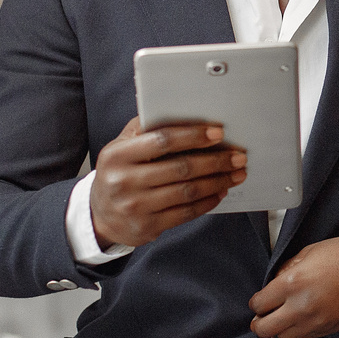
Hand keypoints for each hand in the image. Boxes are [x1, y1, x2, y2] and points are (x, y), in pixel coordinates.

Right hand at [89, 117, 244, 247]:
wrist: (100, 215)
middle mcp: (124, 182)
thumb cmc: (119, 172)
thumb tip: (182, 110)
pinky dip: (208, 201)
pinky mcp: (148, 226)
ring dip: (218, 181)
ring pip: (187, 192)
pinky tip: (220, 191)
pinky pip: (186, 213)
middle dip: (215, 161)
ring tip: (236, 174)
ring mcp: (136, 207)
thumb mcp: (121, 147)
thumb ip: (145, 128)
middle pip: (181, 168)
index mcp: (117, 155)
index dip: (193, 136)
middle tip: (238, 156)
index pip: (161, 141)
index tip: (218, 133)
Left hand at [248, 232, 338, 337]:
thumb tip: (275, 283)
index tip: (260, 300)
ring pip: (284, 337)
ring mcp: (317, 322)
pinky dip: (300, 330)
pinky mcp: (330, 329)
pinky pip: (306, 336)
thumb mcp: (309, 252)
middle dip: (260, 322)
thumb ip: (287, 269)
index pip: (259, 304)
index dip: (257, 302)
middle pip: (265, 329)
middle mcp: (302, 307)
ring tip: (284, 316)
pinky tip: (304, 317)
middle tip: (262, 316)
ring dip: (280, 328)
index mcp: (293, 283)